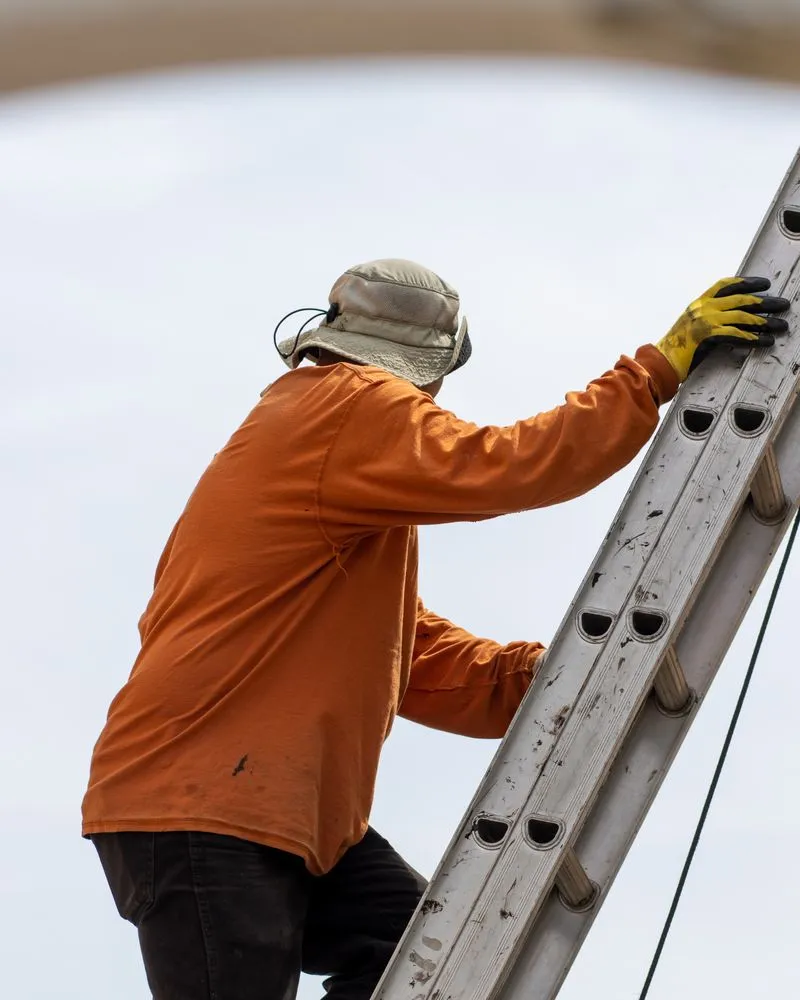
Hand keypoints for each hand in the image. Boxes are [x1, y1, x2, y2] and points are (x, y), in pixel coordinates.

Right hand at [654, 277, 789, 380]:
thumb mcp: (691, 329)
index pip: (725, 285)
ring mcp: (704, 321)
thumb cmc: (675, 351)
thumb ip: (708, 321)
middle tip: (782, 305)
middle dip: (764, 302)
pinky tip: (766, 341)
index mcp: (698, 304)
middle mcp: (702, 308)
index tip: (764, 283)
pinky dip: (753, 338)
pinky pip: (737, 334)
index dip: (746, 282)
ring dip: (764, 321)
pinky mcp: (707, 335)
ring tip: (780, 325)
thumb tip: (731, 323)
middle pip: (740, 299)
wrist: (659, 363)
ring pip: (742, 316)